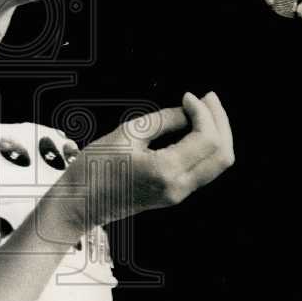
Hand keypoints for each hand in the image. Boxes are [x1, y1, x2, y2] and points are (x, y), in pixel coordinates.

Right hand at [63, 92, 234, 229]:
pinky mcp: (173, 195)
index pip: (207, 139)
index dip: (204, 112)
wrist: (79, 204)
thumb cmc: (94, 169)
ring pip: (218, 164)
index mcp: (165, 171)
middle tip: (207, 97)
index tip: (188, 96)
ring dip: (217, 134)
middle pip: (222, 155)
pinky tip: (196, 128)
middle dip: (219, 121)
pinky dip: (206, 147)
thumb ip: (163, 120)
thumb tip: (188, 111)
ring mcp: (177, 194)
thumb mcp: (126, 135)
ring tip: (204, 109)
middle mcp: (177, 187)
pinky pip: (204, 169)